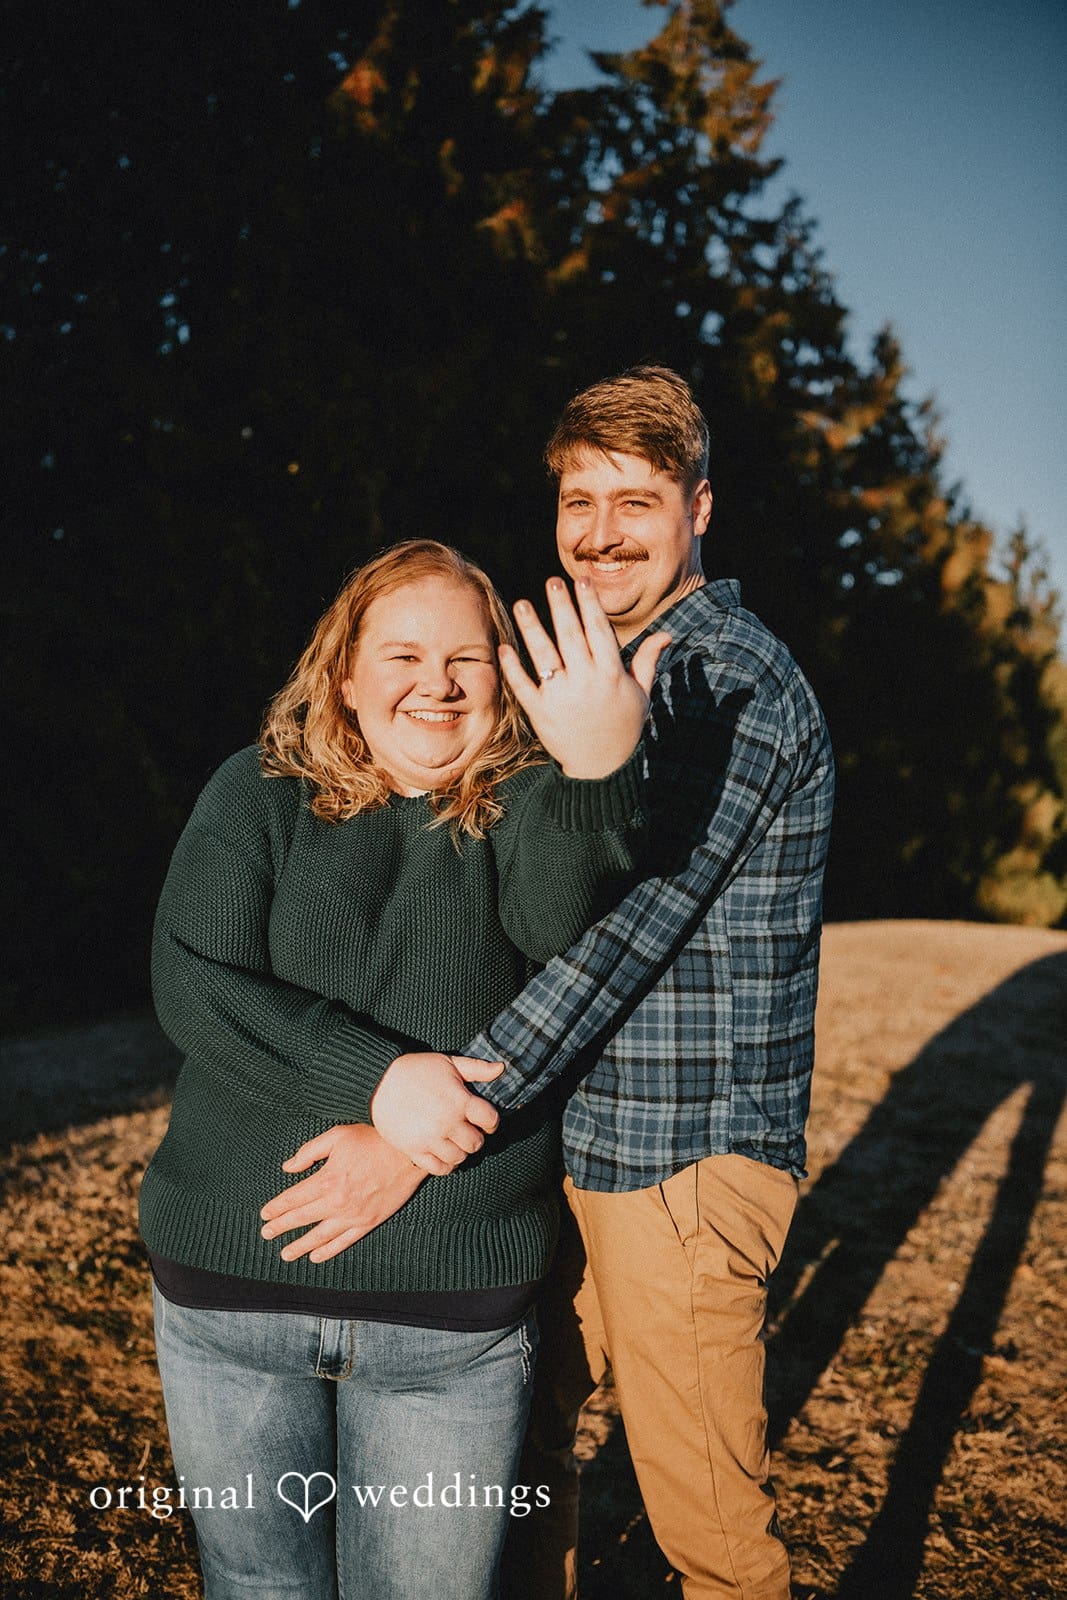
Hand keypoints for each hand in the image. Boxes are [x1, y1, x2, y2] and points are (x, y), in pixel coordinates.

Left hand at [259, 1124, 423, 1261]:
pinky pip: (344, 1241)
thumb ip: (309, 1152)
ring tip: (285, 1254)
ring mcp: (353, 1215)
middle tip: (266, 1234)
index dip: (277, 1207)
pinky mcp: (369, 1222)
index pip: (294, 1198)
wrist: (408, 1154)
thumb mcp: (337, 1136)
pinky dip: (328, 1250)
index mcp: (327, 1180)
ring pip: (320, 1236)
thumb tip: (288, 1167)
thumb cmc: (373, 1140)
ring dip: (300, 1245)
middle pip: (302, 1218)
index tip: (265, 1214)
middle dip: (282, 1227)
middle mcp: (337, 1202)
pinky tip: (316, 1256)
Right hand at [370, 1052, 503, 1174]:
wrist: (378, 1082)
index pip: (490, 1120)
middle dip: (475, 1137)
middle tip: (467, 1130)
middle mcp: (447, 1123)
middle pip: (476, 1143)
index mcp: (459, 1101)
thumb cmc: (415, 1069)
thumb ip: (477, 1068)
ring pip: (459, 1158)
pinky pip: (439, 1169)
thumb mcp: (448, 1062)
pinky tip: (443, 1153)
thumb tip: (501, 1068)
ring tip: (454, 1141)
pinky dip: (446, 1165)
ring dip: (461, 1151)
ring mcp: (430, 1139)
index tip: (485, 1120)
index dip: (492, 1121)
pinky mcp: (414, 1150)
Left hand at [499, 577, 669, 777]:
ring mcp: (562, 698)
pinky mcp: (541, 714)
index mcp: (612, 675)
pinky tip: (504, 648)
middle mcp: (587, 682)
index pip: (599, 631)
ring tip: (521, 603)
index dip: (590, 605)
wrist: (602, 769)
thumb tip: (666, 634)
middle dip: (561, 606)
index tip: (581, 582)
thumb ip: (647, 661)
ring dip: (532, 628)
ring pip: (545, 656)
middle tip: (552, 581)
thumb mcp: (641, 694)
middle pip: (571, 636)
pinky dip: (513, 668)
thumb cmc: (624, 728)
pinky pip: (524, 686)